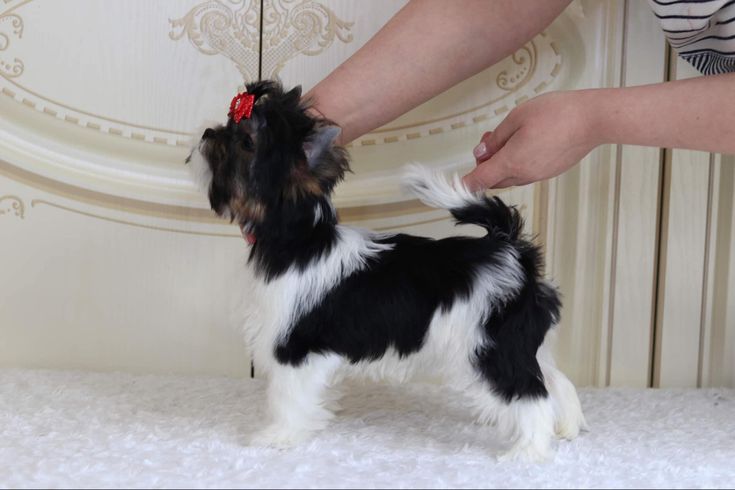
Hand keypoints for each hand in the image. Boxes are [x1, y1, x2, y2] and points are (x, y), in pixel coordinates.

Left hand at [463, 91, 600, 190]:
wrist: (593, 119)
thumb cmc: (555, 113)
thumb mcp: (517, 118)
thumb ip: (495, 138)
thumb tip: (481, 153)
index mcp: (512, 162)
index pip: (480, 180)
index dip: (465, 183)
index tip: (455, 184)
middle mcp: (524, 175)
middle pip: (493, 180)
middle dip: (485, 165)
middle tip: (489, 140)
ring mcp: (539, 175)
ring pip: (510, 177)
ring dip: (501, 164)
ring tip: (508, 137)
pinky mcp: (550, 172)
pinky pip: (525, 173)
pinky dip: (517, 164)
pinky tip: (524, 143)